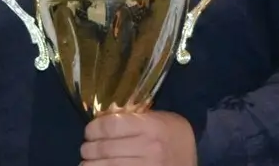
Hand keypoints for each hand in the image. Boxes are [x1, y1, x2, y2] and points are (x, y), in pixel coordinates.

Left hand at [81, 111, 196, 165]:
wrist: (192, 165)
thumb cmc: (176, 139)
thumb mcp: (163, 120)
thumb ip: (138, 117)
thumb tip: (105, 117)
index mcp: (152, 126)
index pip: (111, 125)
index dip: (94, 128)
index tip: (90, 130)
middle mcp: (148, 148)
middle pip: (104, 147)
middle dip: (88, 147)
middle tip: (86, 147)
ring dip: (89, 164)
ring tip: (87, 161)